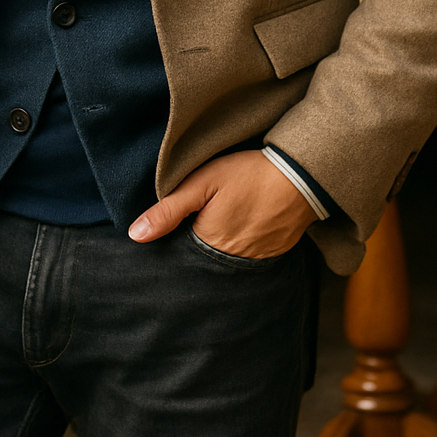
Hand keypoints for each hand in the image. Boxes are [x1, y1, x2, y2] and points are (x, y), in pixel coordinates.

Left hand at [128, 149, 318, 258]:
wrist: (300, 175)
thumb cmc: (248, 174)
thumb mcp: (202, 182)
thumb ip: (168, 210)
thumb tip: (135, 236)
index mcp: (209, 245)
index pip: (182, 254)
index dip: (179, 237)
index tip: (183, 221)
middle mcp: (232, 262)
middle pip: (205, 258)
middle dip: (201, 242)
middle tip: (209, 214)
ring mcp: (256, 260)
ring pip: (228, 258)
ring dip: (224, 244)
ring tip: (229, 217)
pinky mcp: (275, 253)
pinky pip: (251, 256)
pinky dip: (246, 242)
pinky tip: (248, 221)